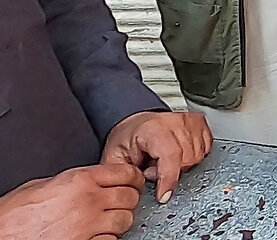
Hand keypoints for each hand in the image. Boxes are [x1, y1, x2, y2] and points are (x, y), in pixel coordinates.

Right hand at [0, 164, 143, 239]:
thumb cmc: (14, 213)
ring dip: (120, 221)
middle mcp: (88, 200)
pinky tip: (97, 235)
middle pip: (130, 196)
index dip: (133, 178)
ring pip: (125, 220)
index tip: (134, 181)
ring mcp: (88, 225)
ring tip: (108, 221)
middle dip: (128, 199)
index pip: (125, 173)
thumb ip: (75, 181)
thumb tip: (91, 180)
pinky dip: (108, 238)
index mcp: (80, 180)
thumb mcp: (46, 184)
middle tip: (120, 203)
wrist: (1, 234)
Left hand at [102, 111, 211, 203]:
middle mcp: (174, 121)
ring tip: (166, 161)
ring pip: (198, 156)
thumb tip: (135, 189)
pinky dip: (195, 156)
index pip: (170, 155)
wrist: (136, 124)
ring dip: (183, 165)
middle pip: (187, 158)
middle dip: (172, 172)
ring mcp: (189, 121)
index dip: (169, 179)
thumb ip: (124, 175)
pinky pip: (206, 148)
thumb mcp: (116, 158)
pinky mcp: (200, 122)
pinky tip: (180, 154)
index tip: (164, 195)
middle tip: (154, 169)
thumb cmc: (128, 139)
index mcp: (153, 128)